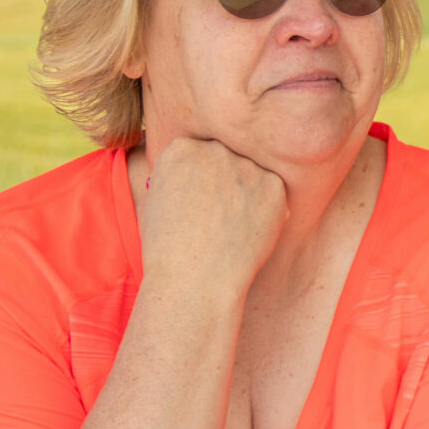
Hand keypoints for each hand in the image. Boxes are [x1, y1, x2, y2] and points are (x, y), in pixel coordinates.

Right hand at [139, 136, 288, 293]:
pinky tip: (249, 234)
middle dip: (226, 182)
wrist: (194, 280)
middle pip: (227, 159)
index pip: (199, 152)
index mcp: (180, 148)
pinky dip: (268, 211)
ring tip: (232, 229)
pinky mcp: (273, 186)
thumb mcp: (155, 203)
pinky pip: (274, 193)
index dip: (201, 180)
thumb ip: (177, 177)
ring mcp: (246, 166)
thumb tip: (194, 175)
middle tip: (220, 216)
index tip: (200, 201)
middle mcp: (214, 149)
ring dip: (247, 195)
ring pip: (252, 176)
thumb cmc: (168, 251)